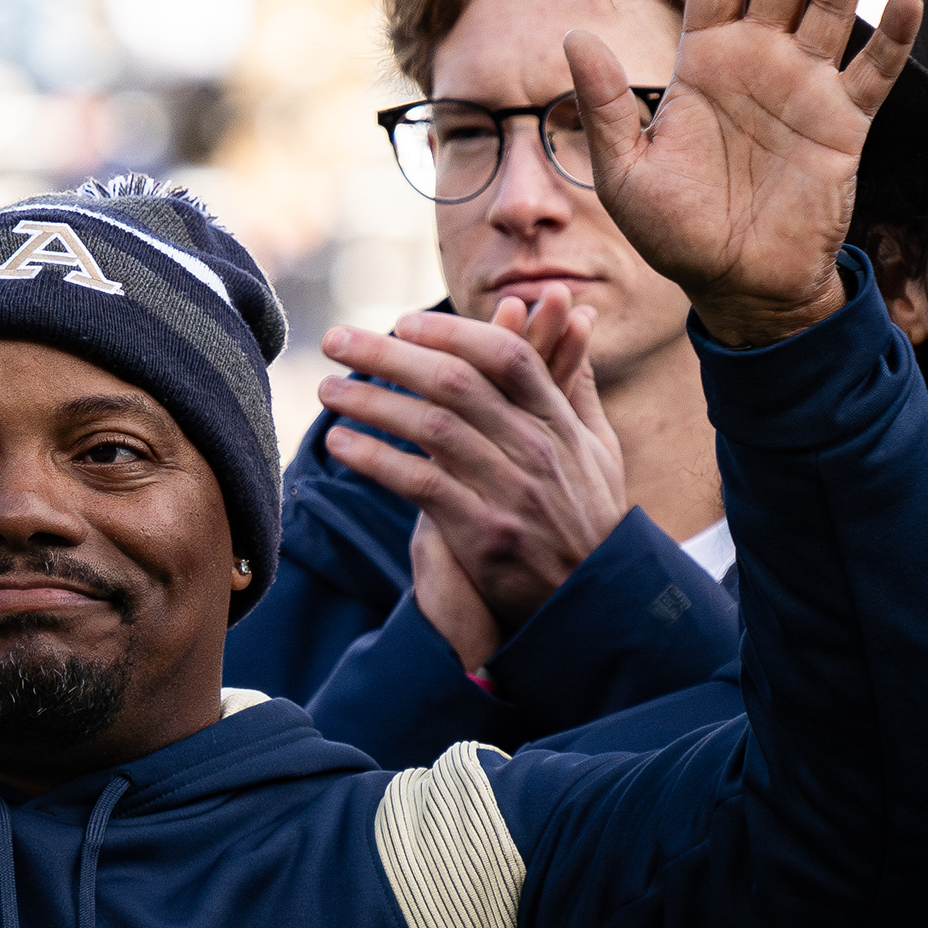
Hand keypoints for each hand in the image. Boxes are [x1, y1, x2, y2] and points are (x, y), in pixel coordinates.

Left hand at [319, 294, 627, 656]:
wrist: (593, 604)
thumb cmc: (590, 521)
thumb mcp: (600, 450)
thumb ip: (578, 389)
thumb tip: (576, 329)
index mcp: (558, 422)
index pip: (504, 356)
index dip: (451, 333)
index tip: (403, 323)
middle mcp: (535, 449)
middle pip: (455, 382)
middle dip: (389, 355)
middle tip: (337, 339)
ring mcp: (510, 491)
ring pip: (430, 427)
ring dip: (370, 402)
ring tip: (327, 390)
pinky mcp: (483, 533)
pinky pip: (419, 483)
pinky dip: (376, 459)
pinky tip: (342, 444)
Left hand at [567, 0, 921, 347]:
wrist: (737, 287)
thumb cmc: (675, 232)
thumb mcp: (624, 172)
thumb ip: (602, 105)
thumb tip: (573, 38)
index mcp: (704, 61)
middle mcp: (759, 60)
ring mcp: (807, 87)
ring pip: (833, 4)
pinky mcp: (846, 124)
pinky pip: (874, 70)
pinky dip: (893, 35)